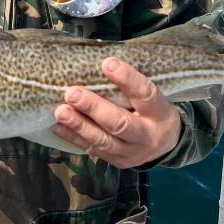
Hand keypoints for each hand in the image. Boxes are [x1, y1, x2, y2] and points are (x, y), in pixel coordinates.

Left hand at [52, 57, 181, 167]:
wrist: (166, 143)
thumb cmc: (152, 108)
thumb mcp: (151, 95)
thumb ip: (131, 84)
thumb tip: (100, 62)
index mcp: (159, 112)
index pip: (145, 93)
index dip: (127, 79)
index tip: (107, 64)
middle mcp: (147, 135)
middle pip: (120, 123)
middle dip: (94, 108)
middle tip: (72, 94)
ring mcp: (132, 153)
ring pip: (103, 141)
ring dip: (79, 125)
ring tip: (60, 111)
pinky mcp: (118, 162)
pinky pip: (93, 150)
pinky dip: (74, 138)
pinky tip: (58, 126)